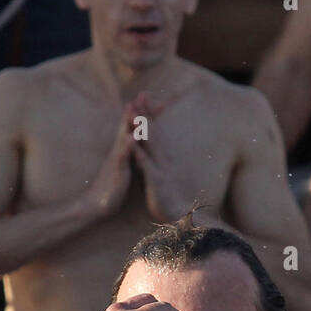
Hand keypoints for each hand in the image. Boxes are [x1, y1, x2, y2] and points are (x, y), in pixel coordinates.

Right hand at [87, 102, 137, 219]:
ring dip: (129, 122)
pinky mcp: (116, 171)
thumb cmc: (111, 188)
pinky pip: (122, 157)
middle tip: (145, 93)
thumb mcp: (123, 168)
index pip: (136, 128)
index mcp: (123, 150)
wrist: (96, 205)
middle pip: (130, 126)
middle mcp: (119, 151)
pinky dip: (127, 146)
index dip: (146, 116)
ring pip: (123, 137)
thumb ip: (128, 155)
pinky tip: (133, 137)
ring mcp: (117, 159)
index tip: (158, 103)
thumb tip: (134, 146)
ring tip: (134, 107)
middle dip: (138, 110)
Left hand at [128, 91, 192, 222]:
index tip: (143, 96)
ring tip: (134, 112)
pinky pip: (147, 165)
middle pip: (154, 131)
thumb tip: (152, 147)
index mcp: (163, 156)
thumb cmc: (167, 195)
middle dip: (146, 113)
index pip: (156, 130)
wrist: (177, 215)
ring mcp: (161, 168)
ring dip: (142, 128)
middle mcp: (164, 158)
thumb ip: (156, 158)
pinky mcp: (157, 181)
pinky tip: (132, 144)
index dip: (149, 112)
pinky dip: (140, 153)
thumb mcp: (161, 172)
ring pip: (151, 144)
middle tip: (139, 95)